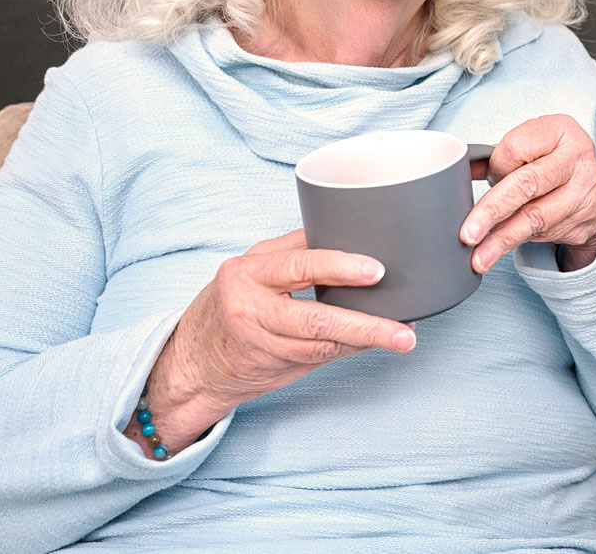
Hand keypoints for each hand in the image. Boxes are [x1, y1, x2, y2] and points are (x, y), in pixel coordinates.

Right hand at [127, 229, 415, 453]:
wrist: (192, 362)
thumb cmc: (231, 303)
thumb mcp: (252, 267)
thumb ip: (294, 252)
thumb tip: (349, 229)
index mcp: (248, 272)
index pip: (299, 266)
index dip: (340, 267)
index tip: (377, 271)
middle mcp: (252, 309)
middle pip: (315, 318)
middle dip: (364, 323)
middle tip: (401, 326)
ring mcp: (264, 343)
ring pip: (323, 343)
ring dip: (367, 339)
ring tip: (403, 336)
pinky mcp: (276, 365)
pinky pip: (322, 356)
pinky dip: (352, 348)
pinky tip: (377, 342)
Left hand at [461, 114, 595, 272]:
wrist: (593, 192)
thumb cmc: (553, 164)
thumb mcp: (531, 150)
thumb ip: (498, 157)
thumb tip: (460, 171)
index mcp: (559, 129)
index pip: (516, 147)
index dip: (496, 166)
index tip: (487, 176)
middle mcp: (576, 157)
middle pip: (526, 183)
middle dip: (492, 210)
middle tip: (468, 233)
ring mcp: (583, 190)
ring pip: (534, 217)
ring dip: (502, 239)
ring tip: (479, 256)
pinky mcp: (584, 220)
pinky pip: (541, 234)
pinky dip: (515, 243)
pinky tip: (497, 251)